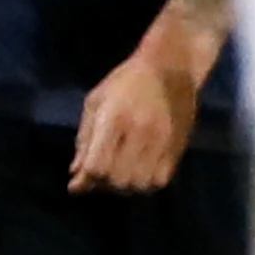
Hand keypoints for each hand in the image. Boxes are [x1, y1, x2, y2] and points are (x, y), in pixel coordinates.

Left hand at [70, 34, 202, 195]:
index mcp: (114, 119)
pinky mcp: (178, 146)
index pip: (96, 166)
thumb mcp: (96, 102)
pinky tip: (139, 172)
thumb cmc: (127, 81)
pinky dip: (145, 184)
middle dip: (104, 185)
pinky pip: (160, 180)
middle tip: (100, 177)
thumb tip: (76, 174)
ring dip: (126, 187)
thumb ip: (85, 139)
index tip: (80, 181)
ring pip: (140, 185)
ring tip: (120, 176)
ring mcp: (162, 141)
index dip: (86, 179)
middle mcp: (139, 133)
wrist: (172, 67)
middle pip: (118, 180)